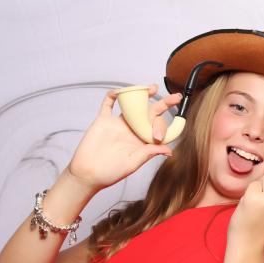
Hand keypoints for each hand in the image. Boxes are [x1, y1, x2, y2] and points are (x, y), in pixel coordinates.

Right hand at [65, 85, 180, 190]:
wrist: (87, 174)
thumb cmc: (110, 173)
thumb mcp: (132, 164)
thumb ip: (148, 154)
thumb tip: (169, 150)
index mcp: (142, 141)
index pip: (157, 129)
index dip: (162, 128)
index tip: (159, 136)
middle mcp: (133, 130)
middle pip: (150, 113)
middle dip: (164, 105)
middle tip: (176, 97)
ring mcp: (118, 124)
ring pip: (133, 105)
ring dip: (142, 95)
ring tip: (152, 88)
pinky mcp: (103, 121)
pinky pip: (108, 104)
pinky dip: (113, 96)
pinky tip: (120, 91)